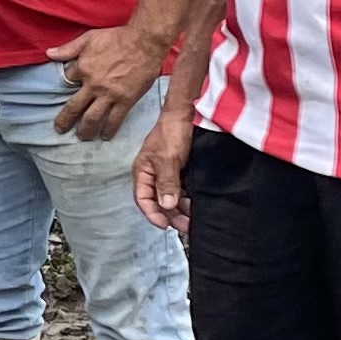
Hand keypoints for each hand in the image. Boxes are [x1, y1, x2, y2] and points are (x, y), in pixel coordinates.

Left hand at [47, 22, 168, 136]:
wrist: (145, 41)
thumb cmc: (117, 37)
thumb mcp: (89, 38)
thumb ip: (69, 48)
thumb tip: (49, 54)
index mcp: (83, 68)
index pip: (67, 81)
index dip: (66, 86)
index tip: (67, 92)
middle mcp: (93, 85)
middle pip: (74, 107)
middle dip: (65, 120)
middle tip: (59, 129)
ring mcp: (109, 95)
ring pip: (92, 118)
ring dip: (85, 130)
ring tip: (81, 136)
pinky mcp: (126, 100)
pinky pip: (115, 119)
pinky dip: (109, 130)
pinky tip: (105, 136)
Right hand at [131, 114, 194, 233]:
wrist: (189, 113)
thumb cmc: (172, 132)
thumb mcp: (167, 159)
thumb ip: (166, 182)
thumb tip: (165, 206)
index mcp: (143, 172)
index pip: (143, 198)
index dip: (152, 214)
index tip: (165, 225)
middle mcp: (154, 175)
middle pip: (158, 202)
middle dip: (170, 215)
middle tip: (186, 226)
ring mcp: (169, 173)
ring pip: (172, 198)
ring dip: (181, 209)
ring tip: (194, 218)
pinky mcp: (183, 171)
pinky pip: (183, 191)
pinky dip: (188, 199)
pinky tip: (197, 206)